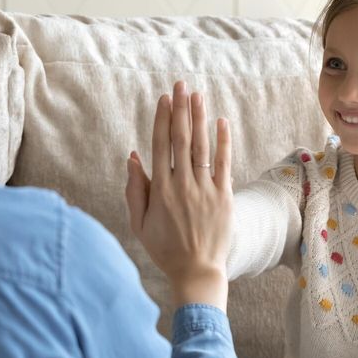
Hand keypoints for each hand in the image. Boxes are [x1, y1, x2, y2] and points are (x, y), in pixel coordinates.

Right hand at [125, 81, 232, 309]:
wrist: (196, 272)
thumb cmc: (165, 249)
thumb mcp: (139, 222)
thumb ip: (135, 189)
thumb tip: (132, 156)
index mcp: (160, 190)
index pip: (160, 145)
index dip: (162, 119)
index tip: (164, 98)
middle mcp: (182, 185)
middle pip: (181, 139)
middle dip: (180, 109)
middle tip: (181, 85)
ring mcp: (205, 190)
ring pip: (202, 146)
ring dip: (200, 118)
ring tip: (198, 95)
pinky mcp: (224, 197)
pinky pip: (224, 164)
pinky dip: (223, 142)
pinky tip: (221, 122)